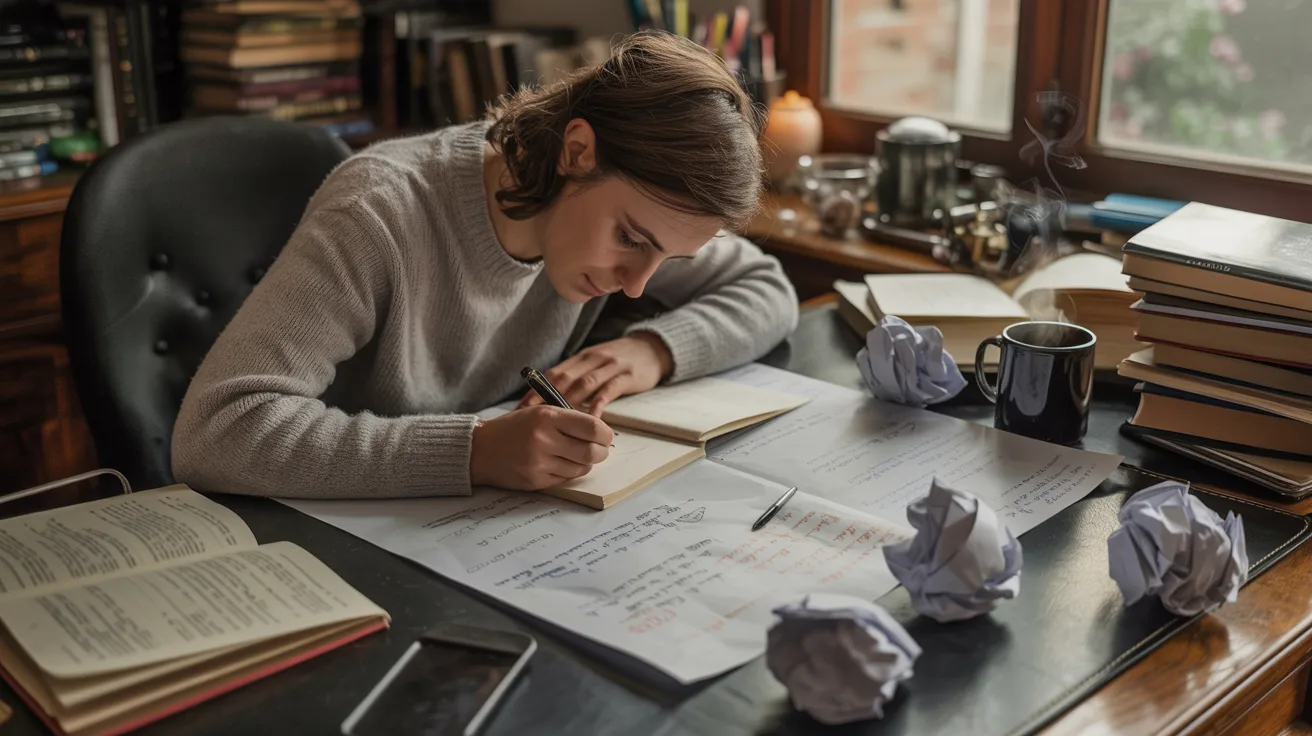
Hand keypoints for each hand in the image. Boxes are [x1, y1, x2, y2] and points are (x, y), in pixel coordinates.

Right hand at [469, 405, 613, 489]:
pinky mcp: (535, 481)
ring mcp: (539, 463)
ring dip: (585, 463)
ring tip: (577, 455)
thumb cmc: (514, 428)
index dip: (606, 434)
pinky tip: (561, 463)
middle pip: (591, 452)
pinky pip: (566, 479)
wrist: (480, 449)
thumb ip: (570, 420)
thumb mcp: (540, 412)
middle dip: (601, 452)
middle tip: (600, 449)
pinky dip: (570, 472)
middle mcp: (544, 440)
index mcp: (547, 417)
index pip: (593, 428)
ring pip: (581, 468)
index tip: (605, 436)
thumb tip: (602, 433)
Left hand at [518, 332, 673, 415]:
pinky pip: (609, 390)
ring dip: (569, 404)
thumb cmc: (619, 362)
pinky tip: (590, 419)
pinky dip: (598, 404)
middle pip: (563, 379)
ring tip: (556, 424)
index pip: (552, 374)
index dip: (535, 392)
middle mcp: (591, 359)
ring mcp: (609, 366)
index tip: (520, 410)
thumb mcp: (594, 364)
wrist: (652, 349)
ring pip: (584, 384)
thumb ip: (575, 378)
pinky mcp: (627, 375)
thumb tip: (547, 401)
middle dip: (545, 400)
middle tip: (531, 420)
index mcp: (580, 358)